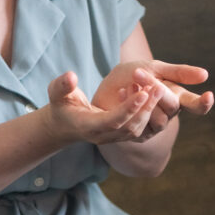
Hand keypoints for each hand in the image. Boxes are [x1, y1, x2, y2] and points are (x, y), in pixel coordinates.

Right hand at [42, 71, 165, 144]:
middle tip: (158, 87)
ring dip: (149, 110)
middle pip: (130, 127)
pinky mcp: (119, 135)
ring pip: (136, 129)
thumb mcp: (56, 93)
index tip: (143, 92)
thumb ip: (62, 85)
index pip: (113, 121)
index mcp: (88, 126)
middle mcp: (102, 136)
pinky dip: (145, 112)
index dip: (128, 108)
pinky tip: (149, 93)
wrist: (64, 125)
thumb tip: (71, 76)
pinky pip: (136, 127)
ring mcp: (112, 138)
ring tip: (157, 88)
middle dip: (145, 108)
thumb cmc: (61, 105)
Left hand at [93, 60, 214, 139]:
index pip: (195, 105)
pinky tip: (121, 92)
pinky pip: (140, 124)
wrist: (106, 85)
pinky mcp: (138, 134)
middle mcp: (168, 114)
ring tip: (131, 81)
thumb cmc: (134, 75)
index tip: (209, 95)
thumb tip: (205, 75)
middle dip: (157, 89)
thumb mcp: (156, 68)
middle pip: (172, 106)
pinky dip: (131, 105)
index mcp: (177, 97)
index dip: (203, 103)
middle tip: (139, 73)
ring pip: (158, 118)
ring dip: (144, 98)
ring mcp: (154, 126)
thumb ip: (178, 73)